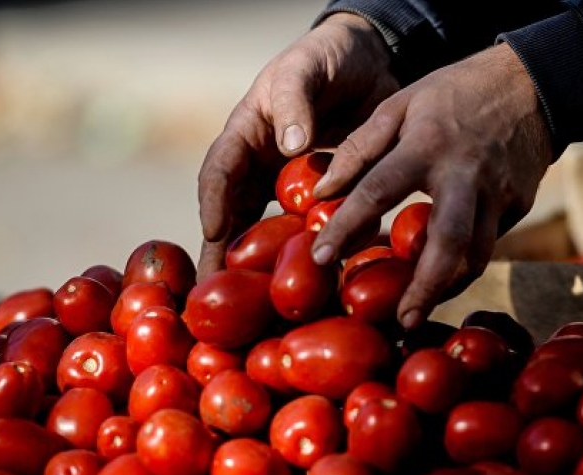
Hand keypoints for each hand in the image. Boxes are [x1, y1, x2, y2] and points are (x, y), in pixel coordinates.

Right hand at [196, 13, 398, 278]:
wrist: (369, 61)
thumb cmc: (326, 58)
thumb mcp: (304, 69)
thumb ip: (295, 101)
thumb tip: (290, 146)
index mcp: (246, 136)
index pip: (219, 172)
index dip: (214, 203)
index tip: (214, 233)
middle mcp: (262, 168)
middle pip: (236, 217)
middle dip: (225, 256)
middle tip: (215, 295)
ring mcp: (291, 187)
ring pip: (272, 232)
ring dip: (265, 267)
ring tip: (260, 306)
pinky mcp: (324, 199)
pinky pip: (314, 230)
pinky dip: (313, 255)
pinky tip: (319, 286)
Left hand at [311, 43, 552, 329]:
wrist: (533, 84)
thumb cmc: (455, 93)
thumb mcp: (401, 104)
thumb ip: (360, 147)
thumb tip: (323, 190)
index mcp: (427, 146)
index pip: (377, 192)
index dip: (346, 227)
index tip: (321, 259)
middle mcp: (464, 176)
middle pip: (446, 243)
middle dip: (424, 288)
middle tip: (400, 321)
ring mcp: (497, 195)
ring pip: (476, 256)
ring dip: (447, 288)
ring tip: (417, 310)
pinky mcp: (518, 207)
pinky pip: (488, 244)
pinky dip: (464, 265)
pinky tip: (443, 277)